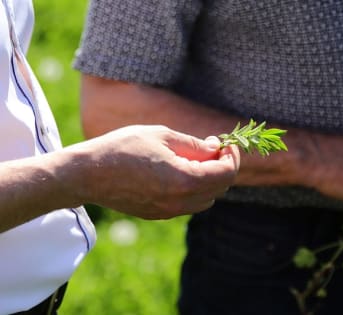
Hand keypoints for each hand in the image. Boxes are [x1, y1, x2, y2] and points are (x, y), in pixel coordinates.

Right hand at [68, 125, 239, 218]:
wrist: (87, 174)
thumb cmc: (122, 148)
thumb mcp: (161, 136)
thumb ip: (194, 144)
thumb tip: (216, 148)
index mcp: (184, 180)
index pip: (226, 173)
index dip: (232, 157)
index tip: (226, 144)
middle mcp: (180, 202)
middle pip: (219, 188)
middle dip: (222, 167)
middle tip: (212, 148)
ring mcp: (168, 212)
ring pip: (206, 200)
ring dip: (209, 180)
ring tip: (196, 160)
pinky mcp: (158, 215)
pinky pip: (188, 205)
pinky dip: (194, 189)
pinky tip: (180, 172)